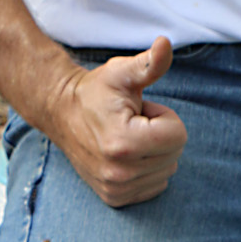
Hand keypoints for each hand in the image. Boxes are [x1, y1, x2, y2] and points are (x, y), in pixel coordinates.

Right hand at [52, 36, 187, 205]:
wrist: (61, 113)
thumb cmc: (96, 91)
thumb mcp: (122, 72)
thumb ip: (150, 63)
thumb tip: (165, 42)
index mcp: (124, 144)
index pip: (179, 135)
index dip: (163, 117)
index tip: (139, 111)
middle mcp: (119, 173)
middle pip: (175, 153)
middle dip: (160, 134)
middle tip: (132, 123)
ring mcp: (116, 190)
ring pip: (167, 170)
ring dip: (154, 152)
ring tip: (127, 137)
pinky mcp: (114, 198)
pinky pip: (156, 186)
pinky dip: (148, 170)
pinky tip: (126, 155)